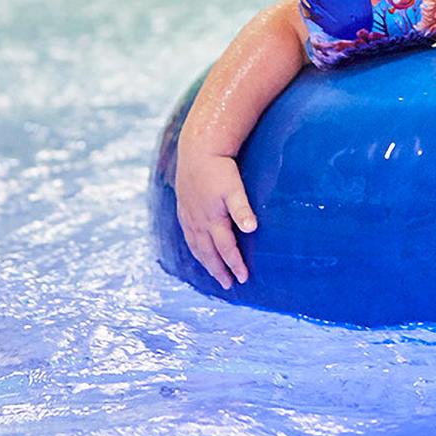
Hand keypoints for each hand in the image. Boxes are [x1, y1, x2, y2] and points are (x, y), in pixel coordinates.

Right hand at [174, 150, 256, 287]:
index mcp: (213, 219)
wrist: (198, 150)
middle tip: (228, 285)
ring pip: (196, 246)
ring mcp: (189, 216)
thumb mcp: (235, 188)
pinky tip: (196, 248)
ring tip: (213, 273)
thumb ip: (242, 209)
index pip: (226, 249)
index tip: (243, 278)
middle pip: (209, 253)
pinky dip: (193, 246)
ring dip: (205, 261)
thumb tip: (252, 229)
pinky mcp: (184, 208)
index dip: (235, 264)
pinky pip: (187, 234)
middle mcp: (199, 221)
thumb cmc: (220, 168)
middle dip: (219, 270)